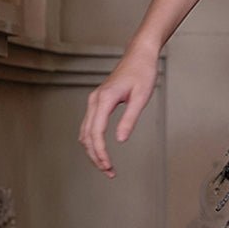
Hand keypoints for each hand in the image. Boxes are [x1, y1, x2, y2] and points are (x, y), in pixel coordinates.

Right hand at [79, 42, 159, 177]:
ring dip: (93, 151)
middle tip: (109, 172)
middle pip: (87, 135)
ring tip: (106, 166)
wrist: (139, 55)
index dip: (100, 152)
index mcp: (104, 99)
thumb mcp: (141, 97)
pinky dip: (92, 141)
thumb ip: (129, 119)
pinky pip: (89, 125)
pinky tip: (101, 151)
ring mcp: (94, 100)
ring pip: (85, 132)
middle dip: (95, 156)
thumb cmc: (143, 73)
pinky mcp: (98, 101)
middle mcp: (95, 100)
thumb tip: (120, 140)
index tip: (109, 166)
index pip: (96, 132)